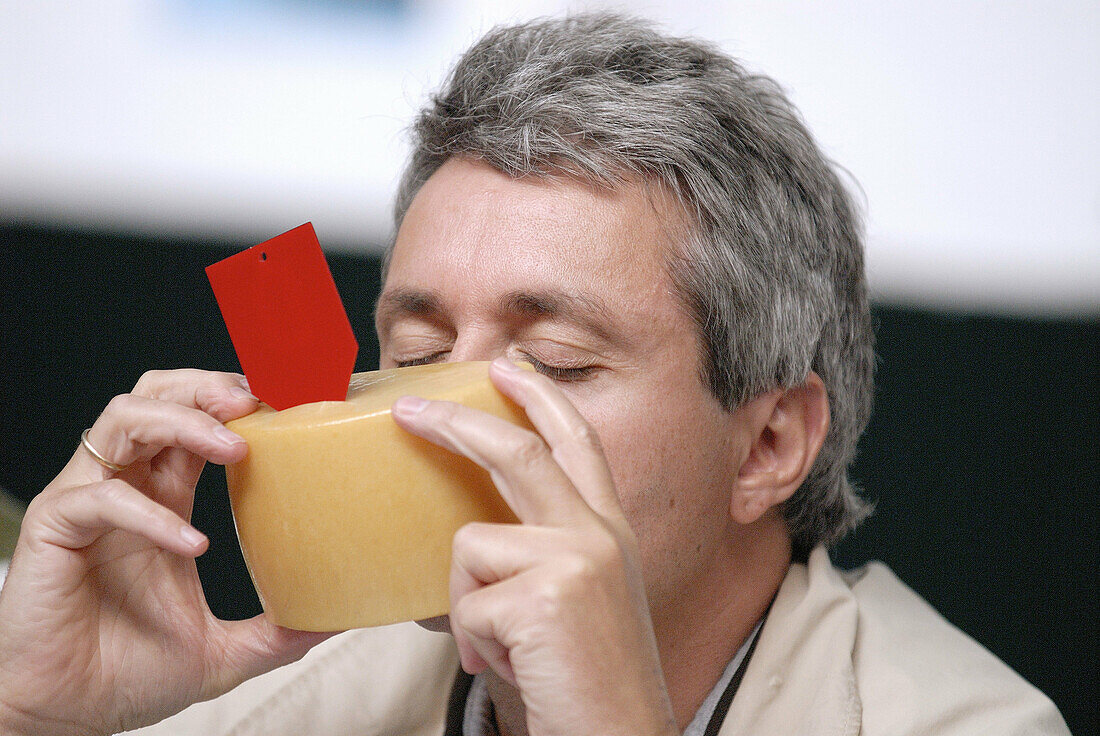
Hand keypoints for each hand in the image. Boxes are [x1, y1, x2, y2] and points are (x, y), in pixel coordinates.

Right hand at [0, 370, 333, 735]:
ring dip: (184, 421)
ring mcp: (87, 501)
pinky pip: (103, 497)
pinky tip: (192, 542)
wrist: (67, 714)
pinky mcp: (55, 527)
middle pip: (158, 395)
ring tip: (235, 447)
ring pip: (125, 419)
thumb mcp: (224, 651)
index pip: (198, 418)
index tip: (287, 403)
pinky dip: (150, 512)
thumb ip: (276, 633)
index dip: (236, 401)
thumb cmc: (131, 673)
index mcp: (166, 495)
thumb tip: (335, 625)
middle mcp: (127, 486)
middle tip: (257, 402)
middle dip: (207, 387)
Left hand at [392, 358, 677, 735]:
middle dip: (457, 422)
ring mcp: (577, 559)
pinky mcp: (547, 594)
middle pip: (520, 451)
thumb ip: (535, 558)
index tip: (509, 365)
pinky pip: (465, 601)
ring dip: (469, 602)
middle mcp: (600, 534)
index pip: (577, 441)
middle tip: (408, 408)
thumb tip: (464, 545)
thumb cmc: (583, 682)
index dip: (542, 396)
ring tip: (502, 646)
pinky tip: (508, 664)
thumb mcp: (569, 603)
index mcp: (608, 531)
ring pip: (471, 541)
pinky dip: (472, 641)